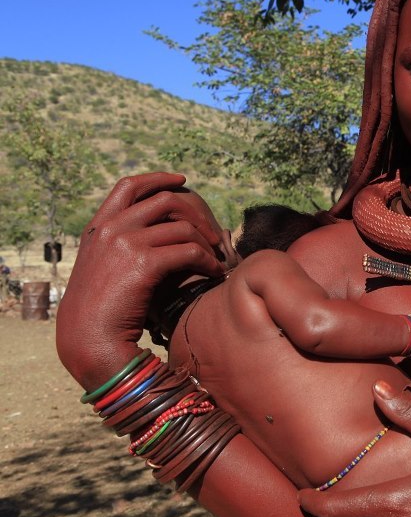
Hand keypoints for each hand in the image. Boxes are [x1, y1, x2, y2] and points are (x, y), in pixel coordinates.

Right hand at [57, 173, 225, 388]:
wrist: (88, 338)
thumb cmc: (100, 310)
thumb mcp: (103, 267)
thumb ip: (121, 245)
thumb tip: (155, 233)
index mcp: (98, 227)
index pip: (129, 186)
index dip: (159, 179)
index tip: (182, 181)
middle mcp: (111, 229)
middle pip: (165, 201)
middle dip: (195, 214)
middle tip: (212, 233)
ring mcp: (126, 243)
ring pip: (183, 228)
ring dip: (206, 242)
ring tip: (216, 258)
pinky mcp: (144, 262)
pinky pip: (190, 251)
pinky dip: (208, 261)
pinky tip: (214, 272)